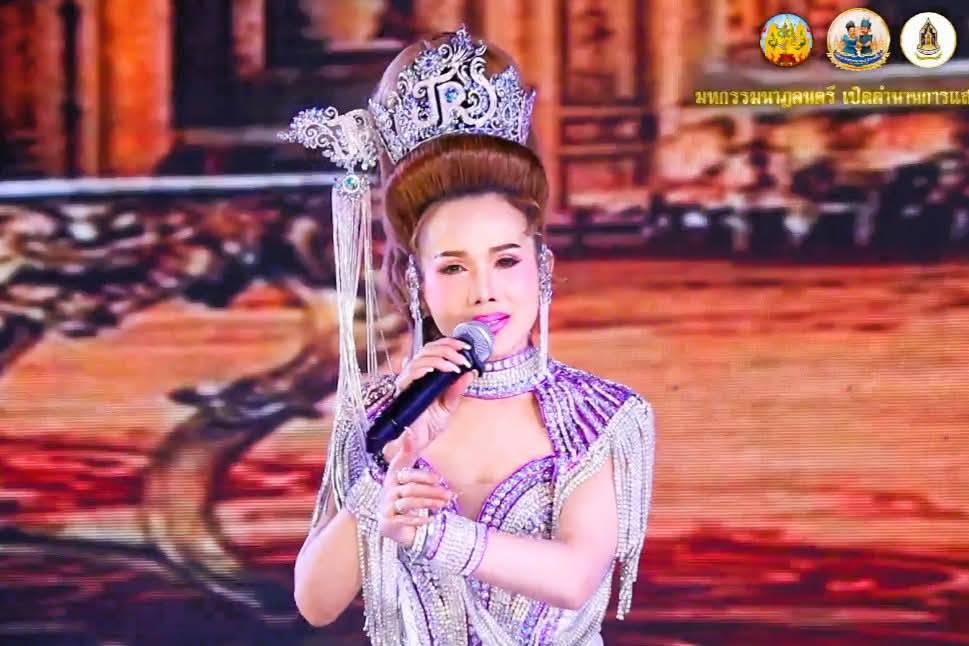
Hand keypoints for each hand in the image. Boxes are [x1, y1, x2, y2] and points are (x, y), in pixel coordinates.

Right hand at [377, 428, 452, 546]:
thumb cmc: (405, 501)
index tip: (425, 456)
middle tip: (448, 493)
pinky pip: (405, 518)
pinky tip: (430, 519)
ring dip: (429, 503)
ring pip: (410, 501)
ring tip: (444, 504)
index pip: (401, 465)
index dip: (411, 458)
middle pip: (411, 486)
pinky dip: (419, 519)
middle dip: (431, 490)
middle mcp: (387, 491)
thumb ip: (409, 455)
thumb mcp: (410, 479)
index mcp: (393, 478)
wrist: (396, 528)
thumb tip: (409, 429)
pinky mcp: (387, 523)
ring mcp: (386, 506)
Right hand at [383, 338, 475, 459]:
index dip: (449, 343)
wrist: (417, 443)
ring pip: (420, 358)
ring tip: (455, 366)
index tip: (467, 347)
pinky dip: (423, 368)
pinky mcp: (402, 391)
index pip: (434, 349)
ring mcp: (407, 381)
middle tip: (464, 358)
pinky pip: (410, 374)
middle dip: (448, 349)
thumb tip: (471, 373)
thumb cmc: (430, 424)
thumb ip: (457, 390)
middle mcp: (415, 374)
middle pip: (428, 349)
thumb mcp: (449, 406)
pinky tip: (436, 370)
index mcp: (426, 374)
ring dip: (440, 358)